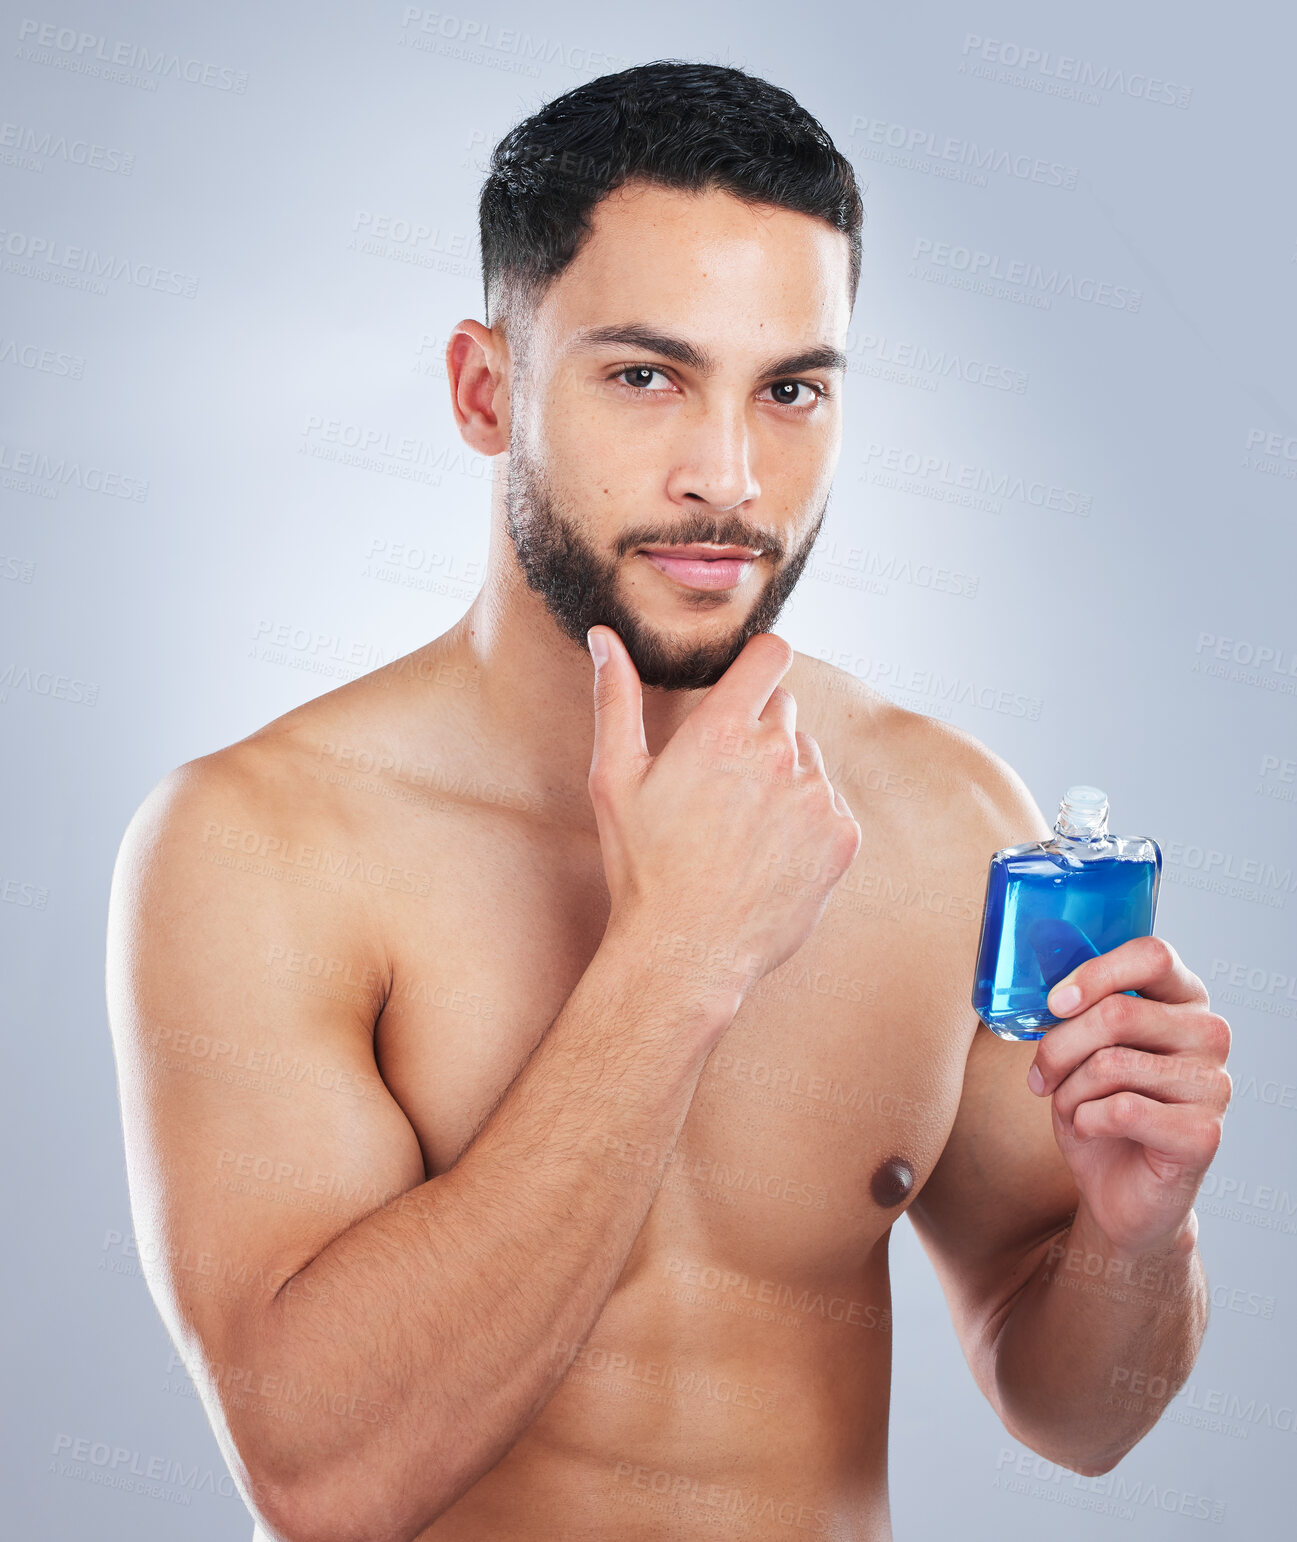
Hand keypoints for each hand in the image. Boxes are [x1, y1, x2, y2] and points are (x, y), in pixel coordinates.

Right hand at [585, 625, 860, 1012]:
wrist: (686, 951)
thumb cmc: (643, 866)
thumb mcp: (614, 778)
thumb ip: (615, 698)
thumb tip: (604, 637)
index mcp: (724, 730)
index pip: (772, 654)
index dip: (761, 660)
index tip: (750, 678)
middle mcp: (778, 755)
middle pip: (786, 711)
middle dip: (759, 732)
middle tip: (722, 785)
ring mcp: (816, 796)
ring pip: (808, 762)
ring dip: (784, 779)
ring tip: (742, 829)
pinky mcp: (842, 837)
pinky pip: (831, 807)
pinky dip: (808, 823)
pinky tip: (768, 854)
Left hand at [1026, 936, 1231, 1257]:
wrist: (1120, 1189)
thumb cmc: (1100, 1108)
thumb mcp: (1082, 1050)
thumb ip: (1079, 1012)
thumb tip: (1050, 995)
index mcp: (1184, 999)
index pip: (1152, 955)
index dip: (1095, 973)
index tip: (1054, 1003)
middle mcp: (1209, 1035)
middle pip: (1118, 1012)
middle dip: (1058, 1046)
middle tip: (1039, 1075)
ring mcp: (1214, 1084)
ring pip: (1111, 1063)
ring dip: (1068, 1090)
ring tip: (1069, 1106)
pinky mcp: (1204, 1134)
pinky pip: (1120, 1110)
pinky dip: (1085, 1121)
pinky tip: (1090, 1129)